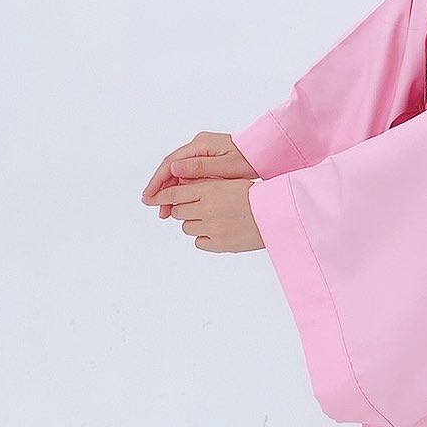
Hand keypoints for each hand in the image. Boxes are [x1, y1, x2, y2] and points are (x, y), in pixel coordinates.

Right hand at [141, 131, 257, 219]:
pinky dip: (183, 188)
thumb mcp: (226, 166)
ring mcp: (202, 152)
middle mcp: (198, 146)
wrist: (266, 151)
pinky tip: (180, 202)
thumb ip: (199, 168)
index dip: (157, 181)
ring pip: (179, 173)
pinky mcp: (208, 159)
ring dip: (171, 191)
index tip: (149, 197)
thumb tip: (174, 169)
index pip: (170, 163)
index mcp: (200, 145)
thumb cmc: (250, 157)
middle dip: (162, 190)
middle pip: (172, 168)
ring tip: (167, 212)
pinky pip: (189, 174)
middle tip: (157, 210)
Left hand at [142, 177, 264, 252]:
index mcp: (210, 189)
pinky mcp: (218, 244)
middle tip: (198, 208)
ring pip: (187, 227)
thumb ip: (207, 185)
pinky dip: (205, 237)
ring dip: (195, 223)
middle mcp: (206, 208)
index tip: (150, 198)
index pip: (175, 192)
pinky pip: (199, 242)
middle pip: (178, 211)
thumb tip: (183, 189)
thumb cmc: (257, 195)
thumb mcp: (230, 182)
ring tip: (214, 219)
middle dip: (184, 209)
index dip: (161, 195)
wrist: (276, 213)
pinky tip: (219, 231)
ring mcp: (211, 227)